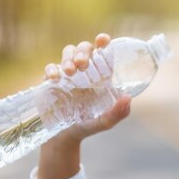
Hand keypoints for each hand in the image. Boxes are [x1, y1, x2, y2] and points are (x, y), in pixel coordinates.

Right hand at [37, 33, 131, 178]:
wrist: (63, 138)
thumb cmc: (86, 126)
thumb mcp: (104, 122)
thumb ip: (117, 113)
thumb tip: (128, 98)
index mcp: (100, 76)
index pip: (103, 52)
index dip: (103, 42)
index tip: (103, 40)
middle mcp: (85, 72)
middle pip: (84, 48)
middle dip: (83, 51)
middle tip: (83, 64)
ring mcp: (67, 75)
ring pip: (67, 52)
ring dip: (69, 57)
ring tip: (70, 72)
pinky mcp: (51, 82)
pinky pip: (50, 67)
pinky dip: (52, 69)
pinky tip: (55, 78)